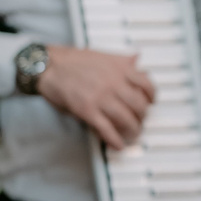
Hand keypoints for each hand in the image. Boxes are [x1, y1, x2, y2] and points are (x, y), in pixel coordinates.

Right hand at [36, 46, 156, 148]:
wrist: (49, 66)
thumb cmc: (74, 60)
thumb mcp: (103, 55)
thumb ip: (122, 60)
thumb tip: (137, 60)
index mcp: (119, 69)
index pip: (146, 84)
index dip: (151, 96)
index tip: (151, 102)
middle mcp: (113, 83)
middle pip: (139, 105)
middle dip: (142, 116)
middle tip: (140, 120)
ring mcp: (101, 98)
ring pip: (126, 119)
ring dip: (133, 130)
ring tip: (133, 133)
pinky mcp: (87, 110)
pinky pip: (106, 129)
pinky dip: (115, 139)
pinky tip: (118, 145)